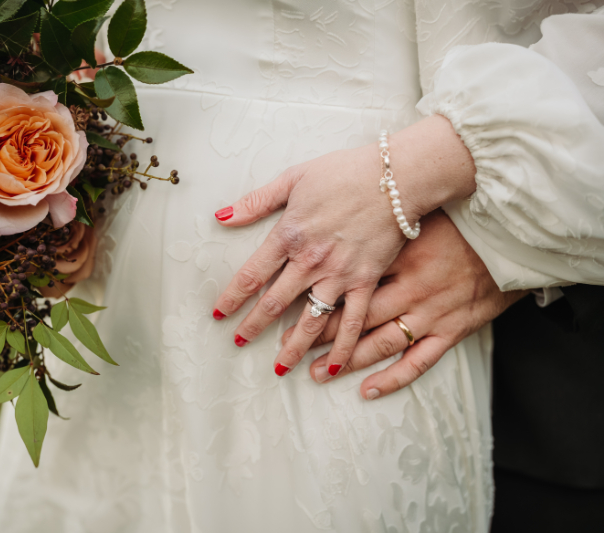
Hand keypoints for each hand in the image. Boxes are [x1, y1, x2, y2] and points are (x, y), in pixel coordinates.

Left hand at [213, 116, 477, 377]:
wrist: (396, 175)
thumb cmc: (345, 172)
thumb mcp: (294, 178)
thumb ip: (256, 201)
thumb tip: (221, 215)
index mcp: (288, 235)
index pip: (251, 274)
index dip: (232, 297)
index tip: (219, 314)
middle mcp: (310, 261)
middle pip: (274, 302)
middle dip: (253, 325)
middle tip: (238, 342)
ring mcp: (339, 275)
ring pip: (309, 319)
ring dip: (293, 346)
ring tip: (279, 368)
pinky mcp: (367, 281)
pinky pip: (351, 321)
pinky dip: (341, 347)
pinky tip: (331, 368)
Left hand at [281, 210, 527, 398]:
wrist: (511, 235)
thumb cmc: (457, 218)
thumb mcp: (410, 212)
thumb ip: (373, 223)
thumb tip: (326, 225)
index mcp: (395, 254)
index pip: (342, 279)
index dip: (307, 294)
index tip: (276, 306)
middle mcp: (409, 286)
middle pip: (352, 315)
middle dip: (314, 334)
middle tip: (284, 348)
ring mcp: (431, 312)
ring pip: (379, 343)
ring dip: (344, 360)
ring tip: (312, 372)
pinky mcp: (452, 330)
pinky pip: (418, 361)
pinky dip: (392, 379)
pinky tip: (366, 390)